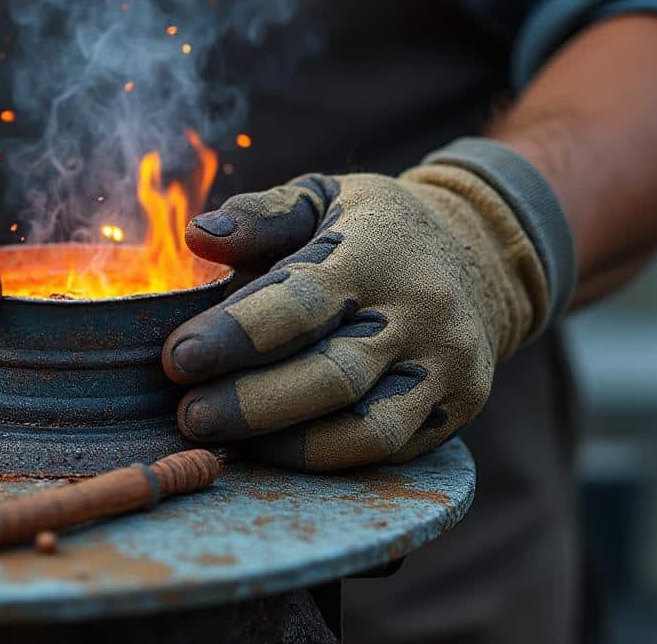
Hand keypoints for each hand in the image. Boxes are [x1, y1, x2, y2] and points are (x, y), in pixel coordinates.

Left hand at [163, 167, 549, 470]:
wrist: (479, 250)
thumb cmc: (370, 228)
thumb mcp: (320, 198)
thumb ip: (261, 216)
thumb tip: (200, 235)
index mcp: (374, 252)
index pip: (299, 302)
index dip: (234, 335)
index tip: (177, 357)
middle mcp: (419, 311)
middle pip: (331, 376)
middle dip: (250, 404)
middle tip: (189, 415)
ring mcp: (446, 364)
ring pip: (365, 429)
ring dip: (286, 445)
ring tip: (226, 441)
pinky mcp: (458, 406)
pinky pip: (388, 451)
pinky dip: (325, 459)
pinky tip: (273, 450)